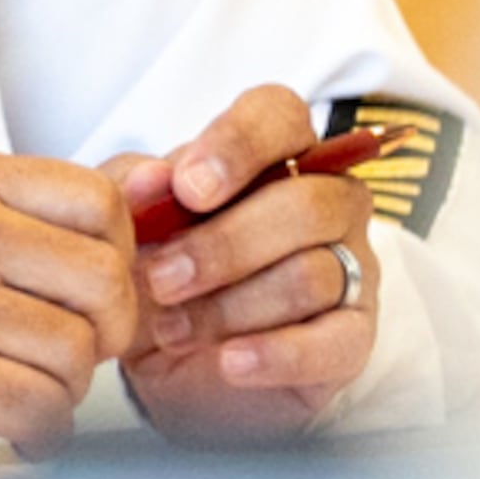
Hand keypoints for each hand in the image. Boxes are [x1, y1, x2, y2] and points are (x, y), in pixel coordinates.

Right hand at [0, 151, 141, 465]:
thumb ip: (14, 205)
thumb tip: (141, 187)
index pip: (94, 198)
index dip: (117, 251)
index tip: (94, 285)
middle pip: (103, 277)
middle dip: (105, 330)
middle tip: (73, 351)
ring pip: (77, 351)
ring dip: (64, 387)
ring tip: (21, 388)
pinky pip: (44, 409)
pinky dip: (44, 434)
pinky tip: (16, 429)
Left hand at [116, 86, 376, 441]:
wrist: (162, 360)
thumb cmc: (153, 267)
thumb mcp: (125, 221)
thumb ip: (131, 188)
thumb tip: (154, 177)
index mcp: (272, 154)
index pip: (280, 116)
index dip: (238, 144)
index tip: (187, 189)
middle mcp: (327, 202)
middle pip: (304, 203)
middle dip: (222, 246)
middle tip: (159, 279)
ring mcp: (350, 268)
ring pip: (312, 273)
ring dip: (230, 306)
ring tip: (170, 329)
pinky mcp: (353, 337)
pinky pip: (336, 340)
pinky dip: (278, 353)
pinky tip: (230, 362)